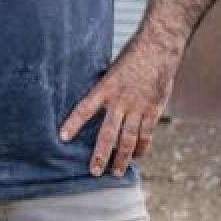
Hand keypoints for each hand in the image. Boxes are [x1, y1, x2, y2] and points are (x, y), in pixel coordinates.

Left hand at [58, 38, 179, 176]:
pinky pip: (146, 134)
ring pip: (129, 139)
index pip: (84, 108)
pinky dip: (142, 148)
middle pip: (108, 133)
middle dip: (101, 154)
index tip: (62, 137)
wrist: (157, 48)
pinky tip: (137, 157)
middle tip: (94, 171)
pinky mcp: (153, 110)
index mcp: (105, 87)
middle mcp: (121, 100)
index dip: (73, 124)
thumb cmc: (131, 56)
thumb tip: (92, 101)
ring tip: (115, 172)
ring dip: (122, 158)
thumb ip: (104, 88)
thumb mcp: (111, 69)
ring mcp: (138, 107)